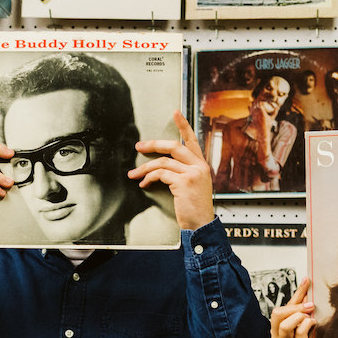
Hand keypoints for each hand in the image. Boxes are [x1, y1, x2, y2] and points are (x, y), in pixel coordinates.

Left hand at [131, 111, 213, 230]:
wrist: (201, 225)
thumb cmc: (194, 209)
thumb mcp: (193, 187)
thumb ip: (183, 173)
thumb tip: (161, 167)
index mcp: (201, 165)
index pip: (192, 140)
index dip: (183, 126)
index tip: (176, 113)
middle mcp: (199, 166)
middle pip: (174, 146)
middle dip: (153, 145)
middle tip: (139, 146)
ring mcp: (193, 173)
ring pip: (163, 162)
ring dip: (145, 168)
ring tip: (135, 174)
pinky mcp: (184, 182)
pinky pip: (161, 174)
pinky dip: (149, 178)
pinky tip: (144, 183)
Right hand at [269, 278, 324, 337]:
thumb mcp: (303, 331)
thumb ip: (302, 315)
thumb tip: (308, 294)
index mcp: (276, 334)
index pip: (280, 308)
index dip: (295, 293)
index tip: (307, 281)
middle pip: (278, 314)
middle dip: (295, 306)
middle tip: (311, 305)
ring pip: (287, 324)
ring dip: (300, 316)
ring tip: (311, 317)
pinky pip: (300, 334)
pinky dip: (307, 325)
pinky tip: (314, 324)